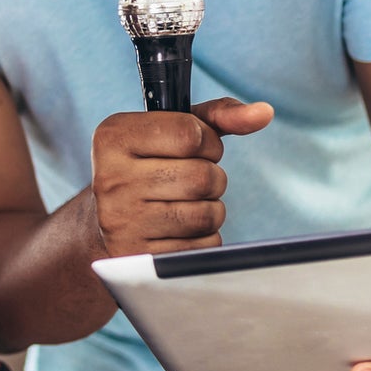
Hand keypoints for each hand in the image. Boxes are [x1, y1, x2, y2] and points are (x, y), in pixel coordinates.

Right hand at [90, 97, 273, 257]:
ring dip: (210, 210)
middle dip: (212, 178)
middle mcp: (110, 178)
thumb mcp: (170, 132)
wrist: (106, 221)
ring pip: (207, 214)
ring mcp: (122, 221)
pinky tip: (179, 231)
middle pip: (203, 176)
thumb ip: (217, 117)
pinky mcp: (139, 257)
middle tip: (189, 181)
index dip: (208, 143)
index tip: (194, 150)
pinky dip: (203, 239)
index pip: (190, 134)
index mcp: (113, 137)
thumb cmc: (150, 167)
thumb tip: (263, 113)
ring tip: (185, 205)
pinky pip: (203, 247)